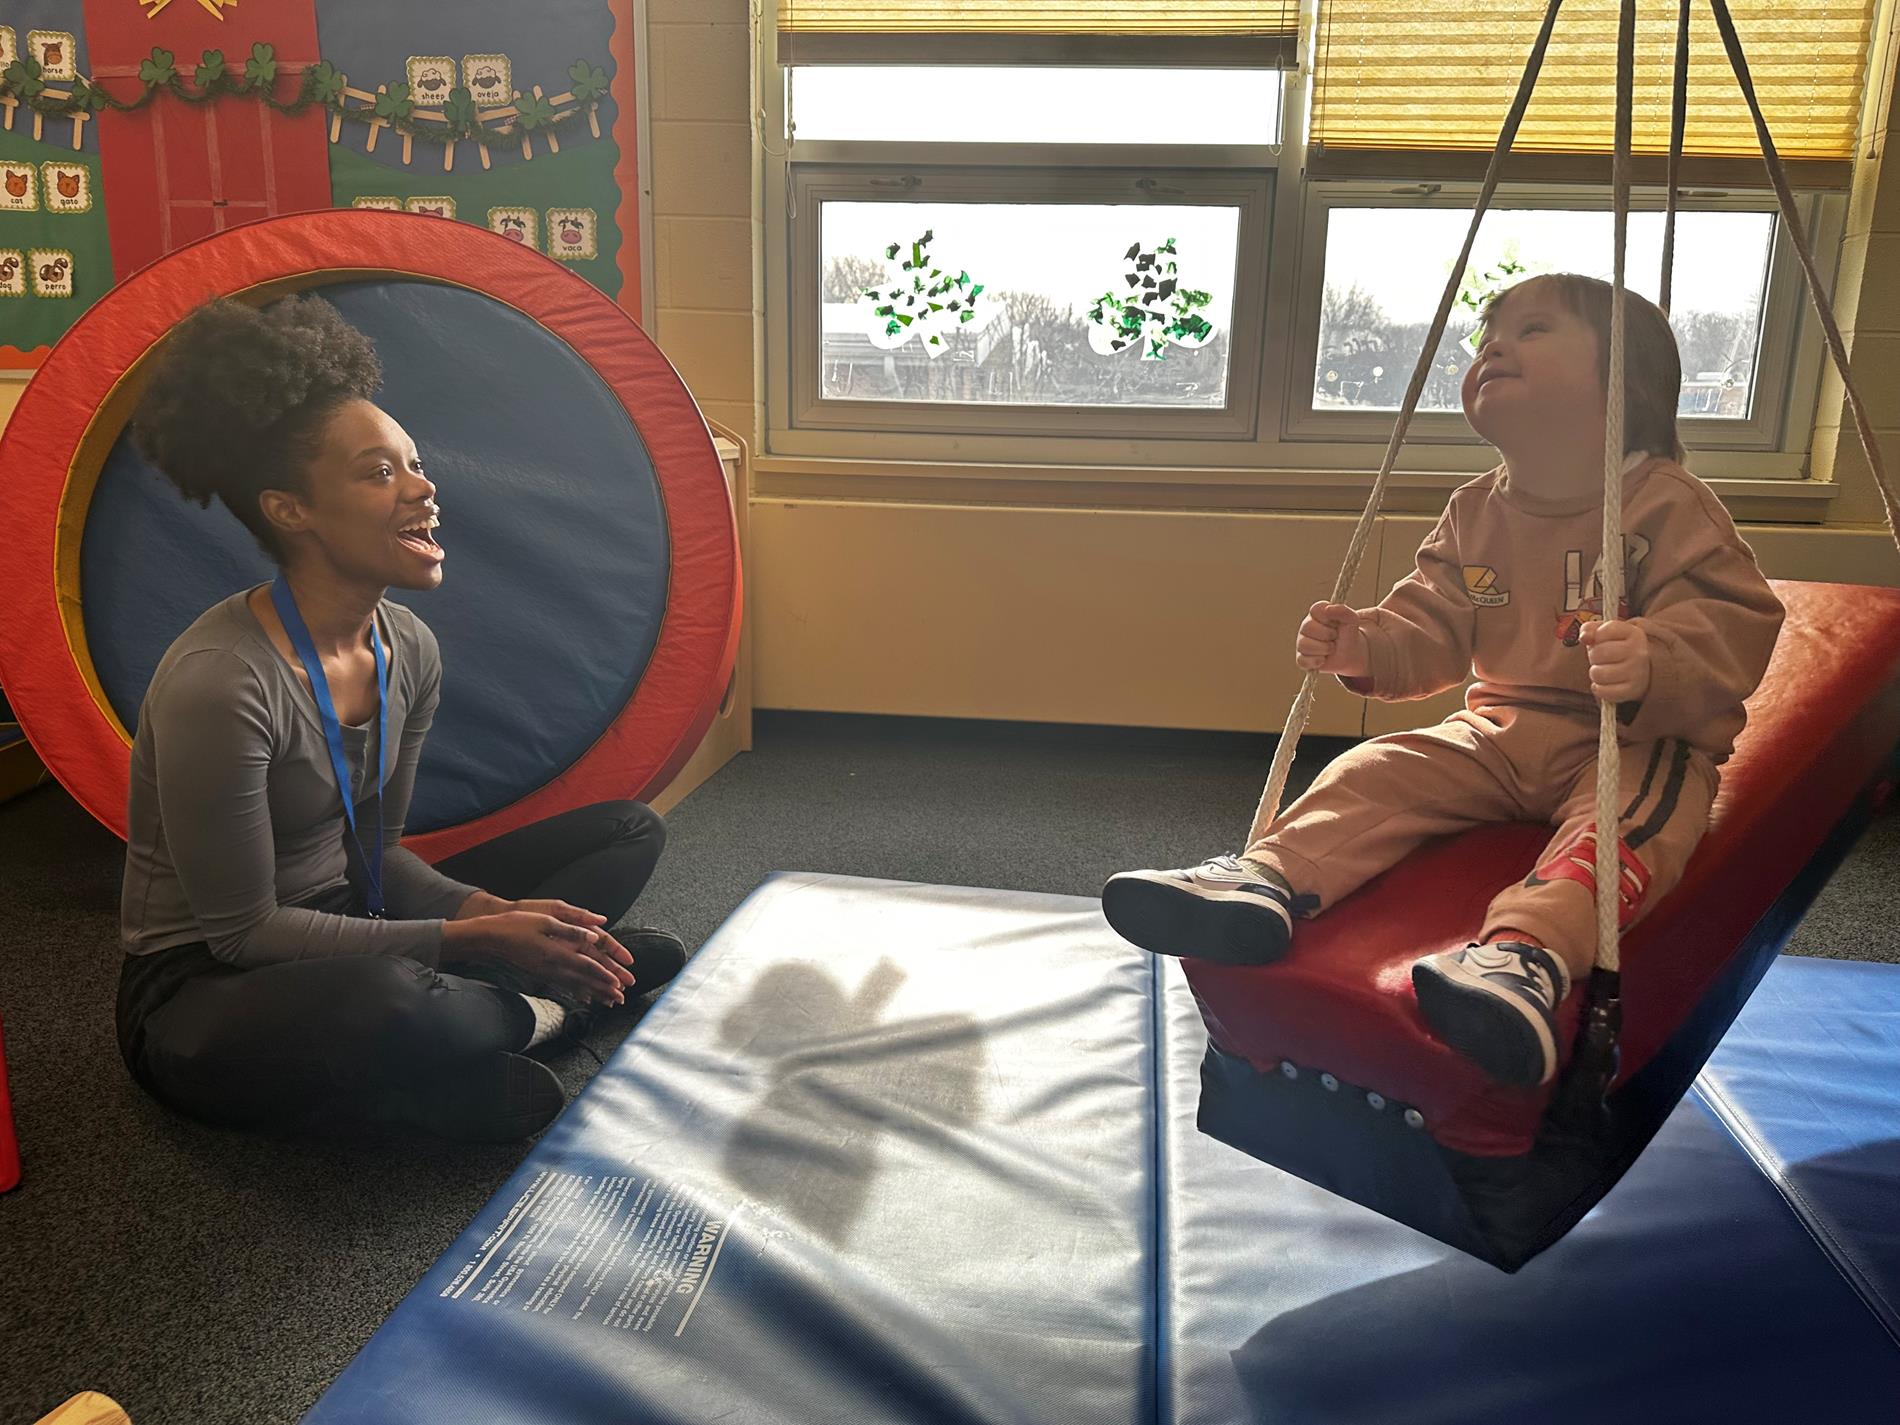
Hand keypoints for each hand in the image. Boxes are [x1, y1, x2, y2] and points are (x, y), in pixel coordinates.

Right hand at [447, 909, 635, 1007]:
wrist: (489, 938)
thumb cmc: (515, 925)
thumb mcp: (545, 920)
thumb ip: (571, 930)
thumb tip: (593, 936)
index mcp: (556, 952)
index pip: (585, 966)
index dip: (603, 975)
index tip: (617, 983)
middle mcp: (552, 966)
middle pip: (583, 980)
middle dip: (603, 989)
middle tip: (620, 999)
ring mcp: (545, 972)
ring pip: (575, 985)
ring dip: (593, 993)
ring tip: (608, 1001)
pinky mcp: (540, 973)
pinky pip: (563, 985)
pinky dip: (577, 991)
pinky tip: (584, 996)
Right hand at [1295, 601, 1370, 676]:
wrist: (1351, 655)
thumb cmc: (1349, 634)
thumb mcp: (1352, 620)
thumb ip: (1343, 611)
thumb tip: (1328, 609)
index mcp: (1317, 614)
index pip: (1315, 610)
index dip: (1328, 618)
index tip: (1337, 623)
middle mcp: (1306, 626)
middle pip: (1308, 627)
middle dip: (1328, 634)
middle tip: (1335, 637)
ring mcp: (1302, 642)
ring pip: (1304, 645)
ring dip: (1324, 649)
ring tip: (1331, 649)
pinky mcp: (1302, 658)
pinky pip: (1302, 661)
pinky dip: (1316, 661)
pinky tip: (1324, 659)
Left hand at [1582, 619, 1651, 702]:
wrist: (1639, 672)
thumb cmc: (1617, 649)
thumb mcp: (1606, 634)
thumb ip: (1591, 629)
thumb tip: (1585, 637)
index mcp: (1634, 633)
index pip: (1602, 632)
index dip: (1595, 637)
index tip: (1600, 641)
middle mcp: (1639, 652)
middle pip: (1597, 653)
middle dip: (1593, 657)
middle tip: (1602, 659)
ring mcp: (1637, 672)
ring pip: (1597, 673)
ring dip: (1595, 673)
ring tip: (1604, 670)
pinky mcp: (1632, 690)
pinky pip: (1601, 690)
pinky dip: (1598, 688)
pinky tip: (1605, 683)